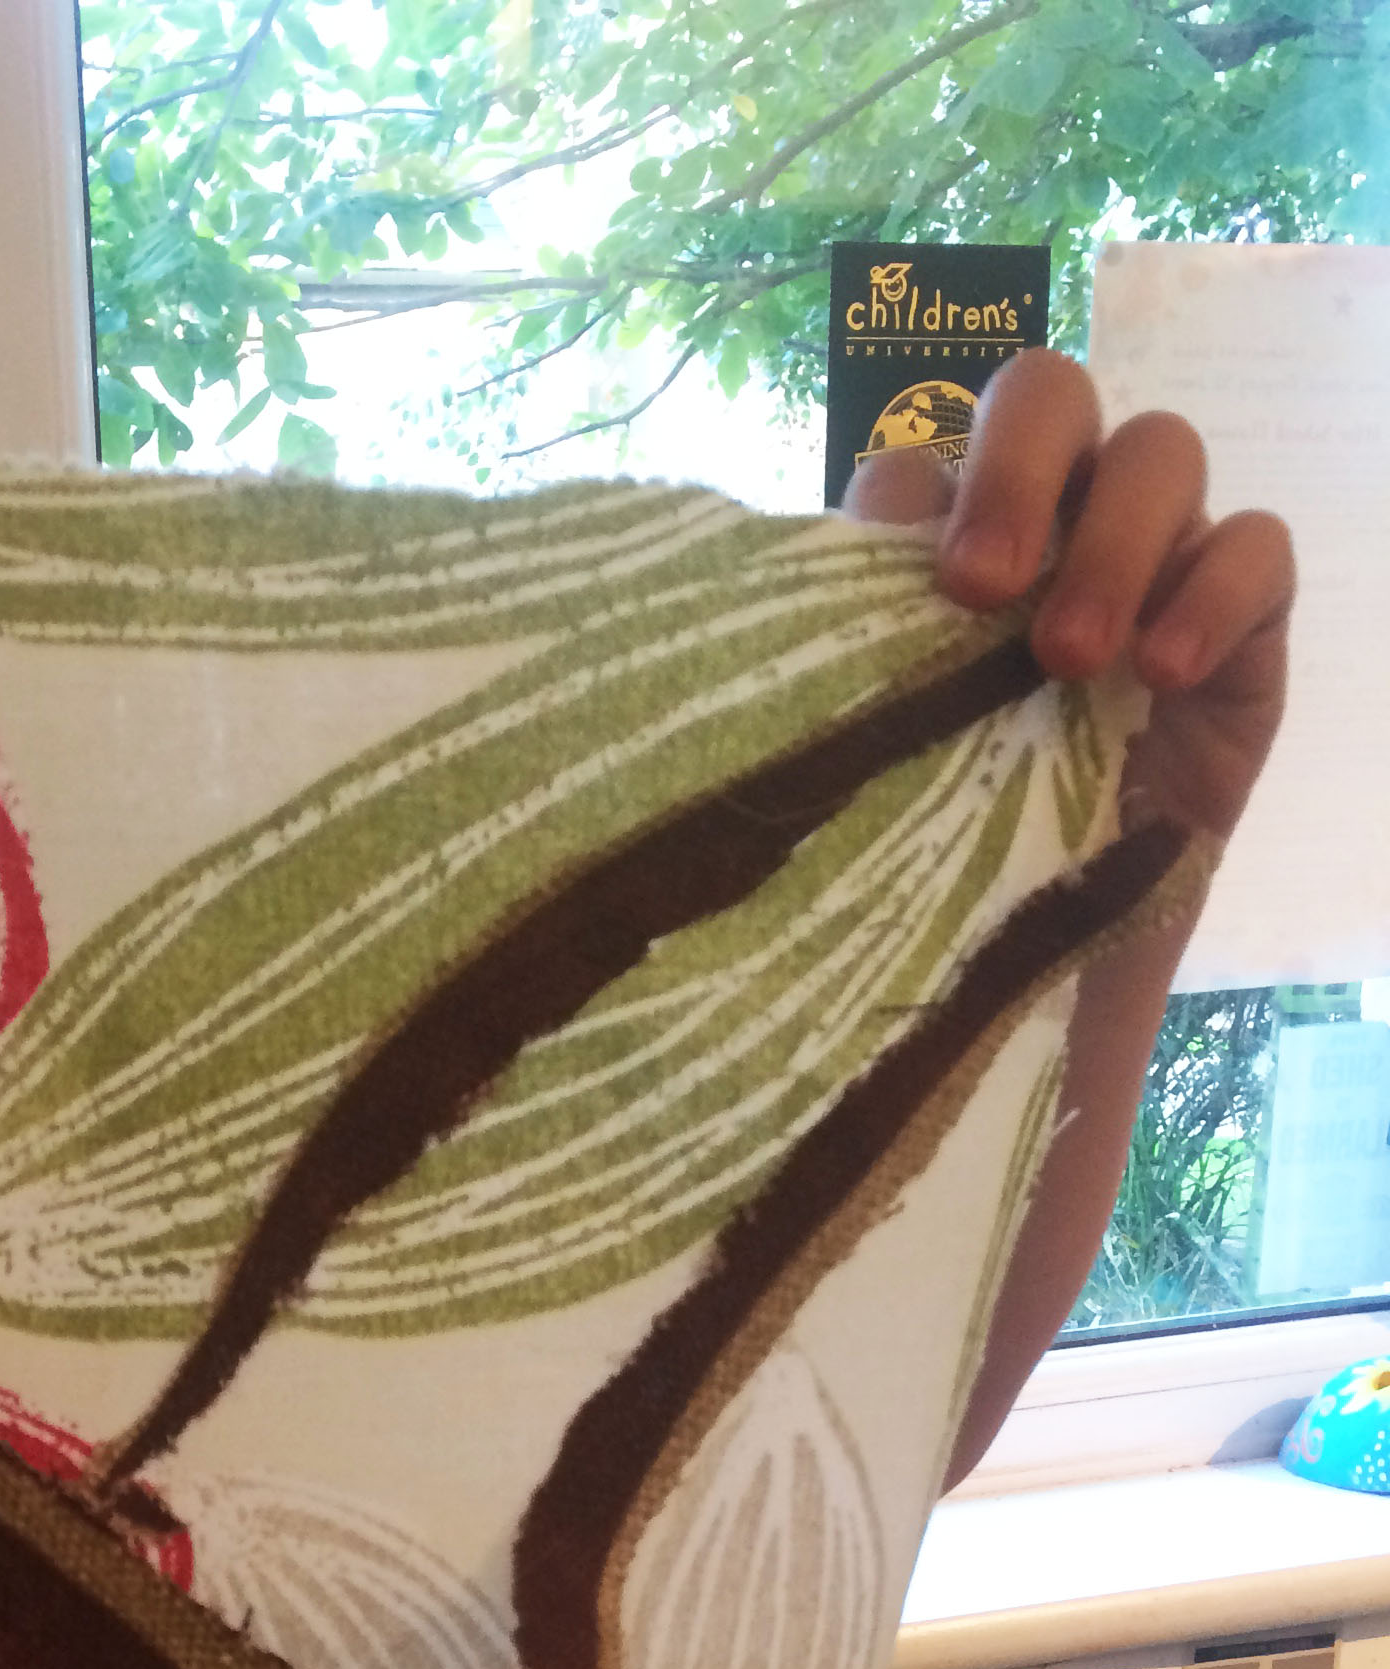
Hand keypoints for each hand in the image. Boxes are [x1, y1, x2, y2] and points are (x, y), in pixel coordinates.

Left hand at [847, 348, 1297, 1482]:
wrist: (982, 1032)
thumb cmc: (873, 909)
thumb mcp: (821, 788)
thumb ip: (800, 687)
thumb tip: (645, 621)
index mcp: (925, 560)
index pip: (936, 439)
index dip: (928, 477)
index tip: (901, 583)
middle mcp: (1037, 552)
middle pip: (1055, 396)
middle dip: (1023, 462)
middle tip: (978, 588)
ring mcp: (1145, 592)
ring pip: (1164, 456)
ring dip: (1116, 532)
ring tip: (1066, 654)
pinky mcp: (1235, 658)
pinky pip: (1261, 554)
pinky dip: (1217, 590)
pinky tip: (1162, 672)